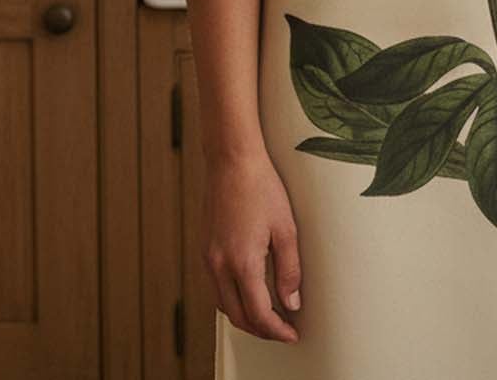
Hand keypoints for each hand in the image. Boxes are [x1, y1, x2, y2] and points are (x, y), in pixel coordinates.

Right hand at [203, 148, 302, 342]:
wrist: (231, 161)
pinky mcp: (205, 250)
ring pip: (224, 305)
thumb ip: (289, 269)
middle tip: (283, 330)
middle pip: (238, 316)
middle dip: (261, 329)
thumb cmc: (261, 187)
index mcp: (242, 263)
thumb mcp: (286, 228)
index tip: (291, 334)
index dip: (276, 330)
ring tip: (269, 315)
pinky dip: (232, 299)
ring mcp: (208, 258)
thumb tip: (291, 302)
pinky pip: (216, 288)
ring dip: (245, 317)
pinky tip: (248, 293)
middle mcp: (219, 266)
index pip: (258, 314)